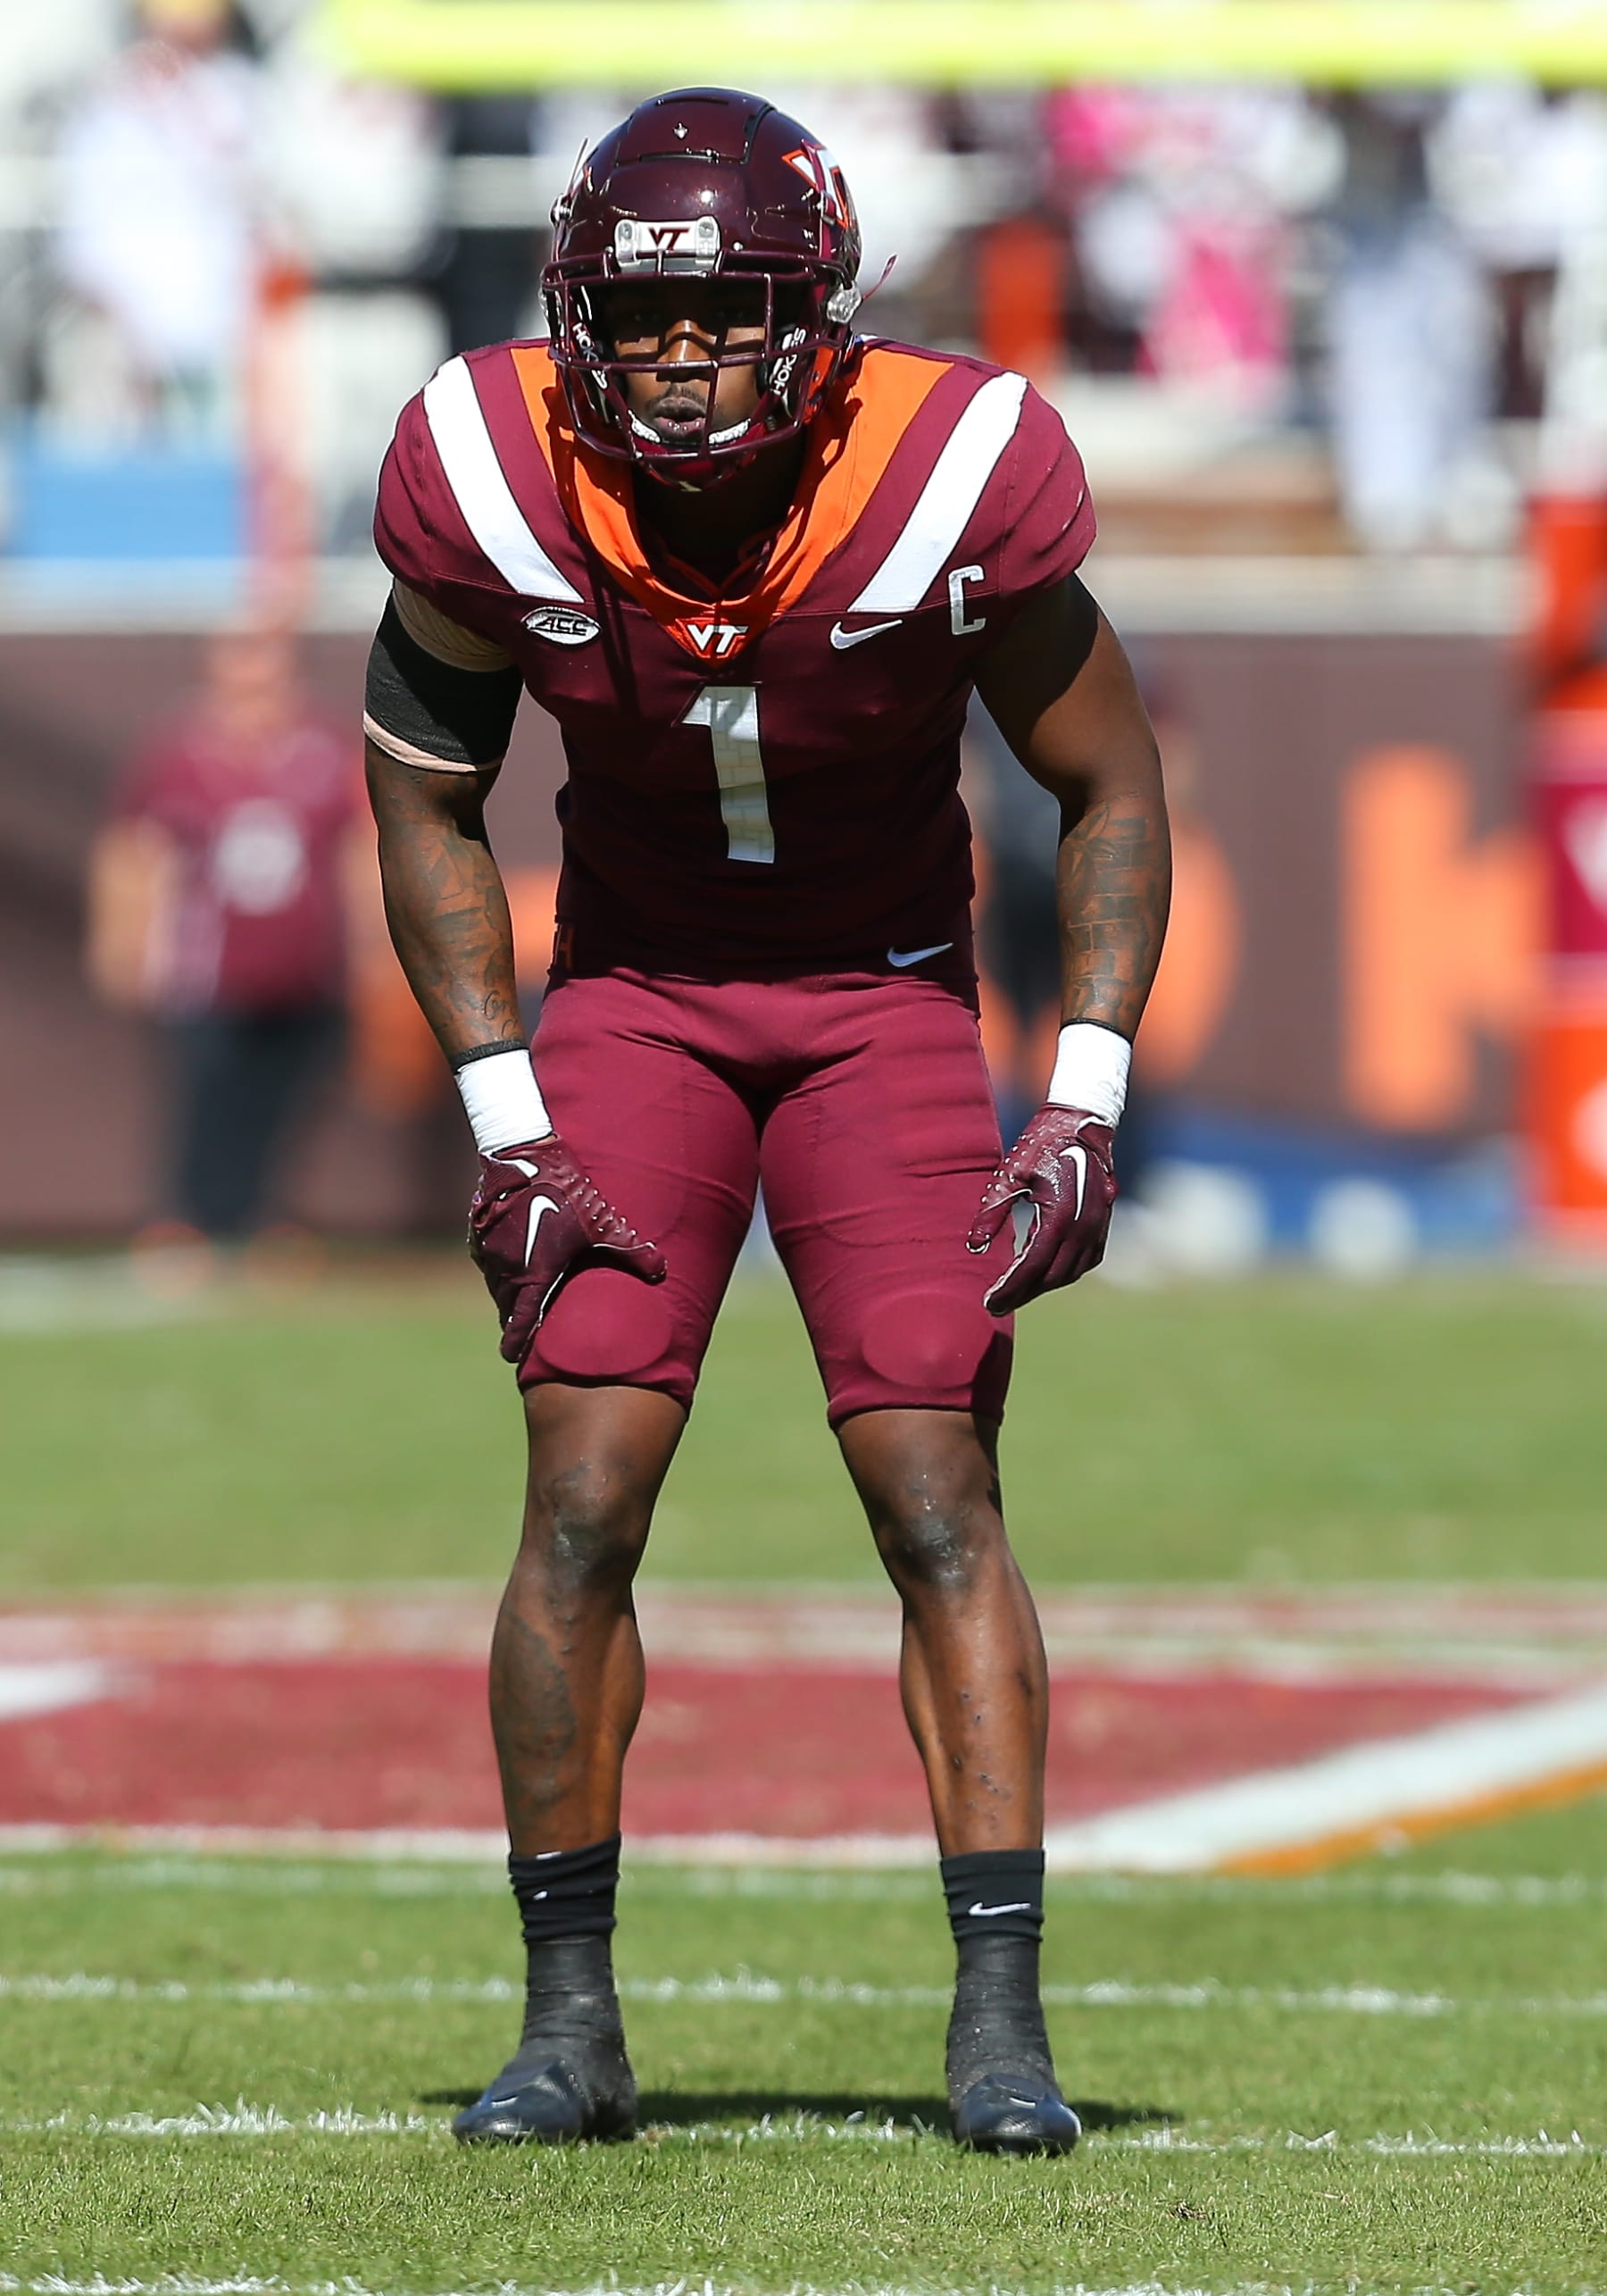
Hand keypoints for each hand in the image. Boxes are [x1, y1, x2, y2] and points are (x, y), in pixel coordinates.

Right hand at [468, 1134, 666, 1365]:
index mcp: (534, 1275)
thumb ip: (631, 1251)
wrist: (523, 1153)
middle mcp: (506, 1269)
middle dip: (514, 1319)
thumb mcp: (603, 1222)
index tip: (513, 1357)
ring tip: (517, 1302)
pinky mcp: (479, 1230)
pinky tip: (508, 1264)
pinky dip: (497, 1268)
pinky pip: (487, 1261)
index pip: (521, 1321)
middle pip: (507, 1305)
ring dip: (507, 1294)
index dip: (517, 1341)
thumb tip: (661, 1271)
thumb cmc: (564, 1191)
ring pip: (497, 1283)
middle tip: (521, 1331)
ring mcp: (489, 1250)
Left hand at [967, 1106, 1117, 1315]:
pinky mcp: (1104, 1222)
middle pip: (1052, 1276)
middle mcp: (1083, 1226)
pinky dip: (1066, 1272)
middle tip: (997, 1305)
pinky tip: (1045, 1273)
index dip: (1010, 1289)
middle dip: (1023, 1294)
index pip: (1031, 1266)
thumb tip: (974, 1247)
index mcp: (1059, 1215)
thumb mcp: (1009, 1174)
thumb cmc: (1041, 1144)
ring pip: (1071, 1272)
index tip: (989, 1303)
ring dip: (1044, 1285)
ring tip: (1017, 1292)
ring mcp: (1098, 1225)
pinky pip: (1087, 1260)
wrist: (1082, 1122)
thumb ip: (992, 1212)